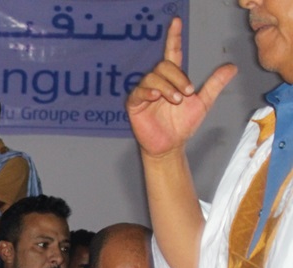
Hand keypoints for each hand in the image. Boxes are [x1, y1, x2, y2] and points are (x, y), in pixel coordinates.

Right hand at [127, 17, 236, 158]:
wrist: (171, 145)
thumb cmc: (182, 125)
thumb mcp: (202, 103)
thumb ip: (214, 84)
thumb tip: (232, 67)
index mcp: (172, 79)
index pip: (171, 53)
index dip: (173, 37)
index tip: (176, 21)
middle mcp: (157, 82)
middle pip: (163, 66)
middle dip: (177, 77)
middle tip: (187, 93)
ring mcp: (144, 92)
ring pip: (152, 77)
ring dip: (167, 87)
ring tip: (176, 100)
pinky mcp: (135, 104)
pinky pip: (138, 91)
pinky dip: (149, 91)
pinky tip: (157, 96)